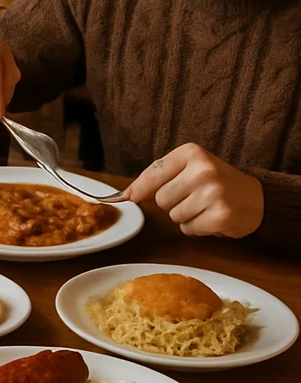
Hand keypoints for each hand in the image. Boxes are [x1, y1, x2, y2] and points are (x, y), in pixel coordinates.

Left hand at [122, 143, 264, 237]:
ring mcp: (212, 193)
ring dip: (185, 217)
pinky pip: (188, 229)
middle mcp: (202, 170)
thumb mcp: (190, 167)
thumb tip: (126, 194)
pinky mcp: (220, 215)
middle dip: (172, 203)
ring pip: (173, 216)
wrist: (257, 198)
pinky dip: (196, 228)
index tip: (125, 197)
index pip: (153, 173)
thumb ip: (159, 176)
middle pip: (161, 199)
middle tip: (194, 197)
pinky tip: (212, 218)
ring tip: (205, 206)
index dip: (139, 188)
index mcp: (191, 153)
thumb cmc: (216, 182)